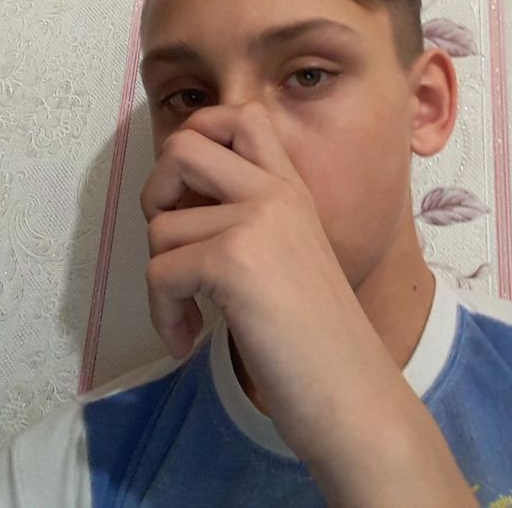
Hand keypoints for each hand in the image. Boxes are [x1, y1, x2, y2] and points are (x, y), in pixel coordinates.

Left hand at [139, 102, 393, 461]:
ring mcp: (257, 220)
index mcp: (290, 188)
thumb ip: (247, 217)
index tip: (190, 192)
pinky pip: (159, 272)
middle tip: (175, 242)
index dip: (196, 136)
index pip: (239, 115)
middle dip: (157, 193)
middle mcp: (275, 192)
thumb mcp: (287, 253)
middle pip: (182, 146)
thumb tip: (173, 205)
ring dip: (161, 278)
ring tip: (191, 312)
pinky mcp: (235, 259)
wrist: (353, 395)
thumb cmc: (315, 337)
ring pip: (160, 225)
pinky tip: (188, 336)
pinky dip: (163, 313)